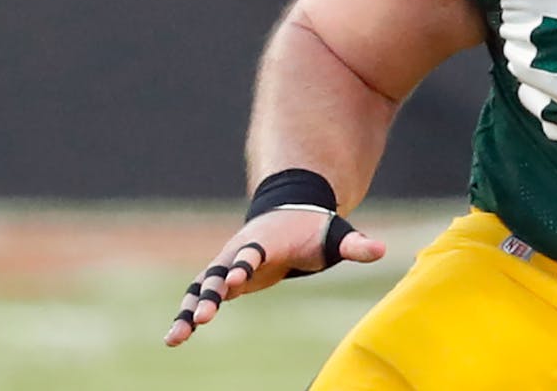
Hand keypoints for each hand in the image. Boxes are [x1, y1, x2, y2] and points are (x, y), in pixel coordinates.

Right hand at [163, 207, 384, 346]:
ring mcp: (228, 266)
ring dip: (191, 310)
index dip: (244, 264)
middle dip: (211, 293)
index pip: (253, 253)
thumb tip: (381, 251)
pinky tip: (175, 338)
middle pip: (220, 272)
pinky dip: (188, 315)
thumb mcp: (335, 237)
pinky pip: (201, 298)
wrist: (290, 218)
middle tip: (202, 315)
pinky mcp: (225, 282)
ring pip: (203, 288)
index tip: (234, 278)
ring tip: (175, 337)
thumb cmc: (315, 231)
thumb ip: (354, 245)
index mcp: (267, 241)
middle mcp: (240, 253)